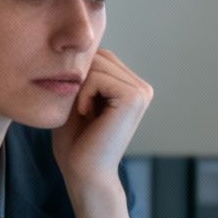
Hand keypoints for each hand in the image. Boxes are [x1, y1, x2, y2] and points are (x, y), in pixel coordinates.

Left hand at [52, 48, 152, 195]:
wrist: (84, 174)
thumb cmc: (75, 143)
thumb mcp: (75, 100)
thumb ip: (82, 73)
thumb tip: (76, 43)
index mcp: (130, 86)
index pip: (99, 56)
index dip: (80, 76)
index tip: (79, 107)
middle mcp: (141, 87)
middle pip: (99, 55)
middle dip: (80, 81)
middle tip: (80, 111)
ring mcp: (141, 91)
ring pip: (97, 64)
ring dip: (80, 89)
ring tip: (84, 114)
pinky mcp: (135, 97)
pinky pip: (98, 77)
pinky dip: (83, 95)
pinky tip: (87, 115)